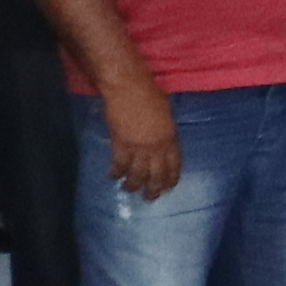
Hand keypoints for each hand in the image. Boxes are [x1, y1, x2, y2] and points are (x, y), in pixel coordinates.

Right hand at [101, 82, 181, 201]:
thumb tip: (163, 140)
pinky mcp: (120, 144)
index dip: (170, 179)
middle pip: (156, 175)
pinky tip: (112, 176)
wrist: (128, 88)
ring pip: (137, 174)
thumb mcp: (166, 114)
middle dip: (153, 189)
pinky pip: (118, 165)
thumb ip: (165, 131)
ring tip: (129, 190)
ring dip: (133, 185)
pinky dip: (115, 172)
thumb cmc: (149, 94)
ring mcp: (138, 147)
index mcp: (170, 139)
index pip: (174, 166)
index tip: (168, 187)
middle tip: (149, 197)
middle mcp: (156, 147)